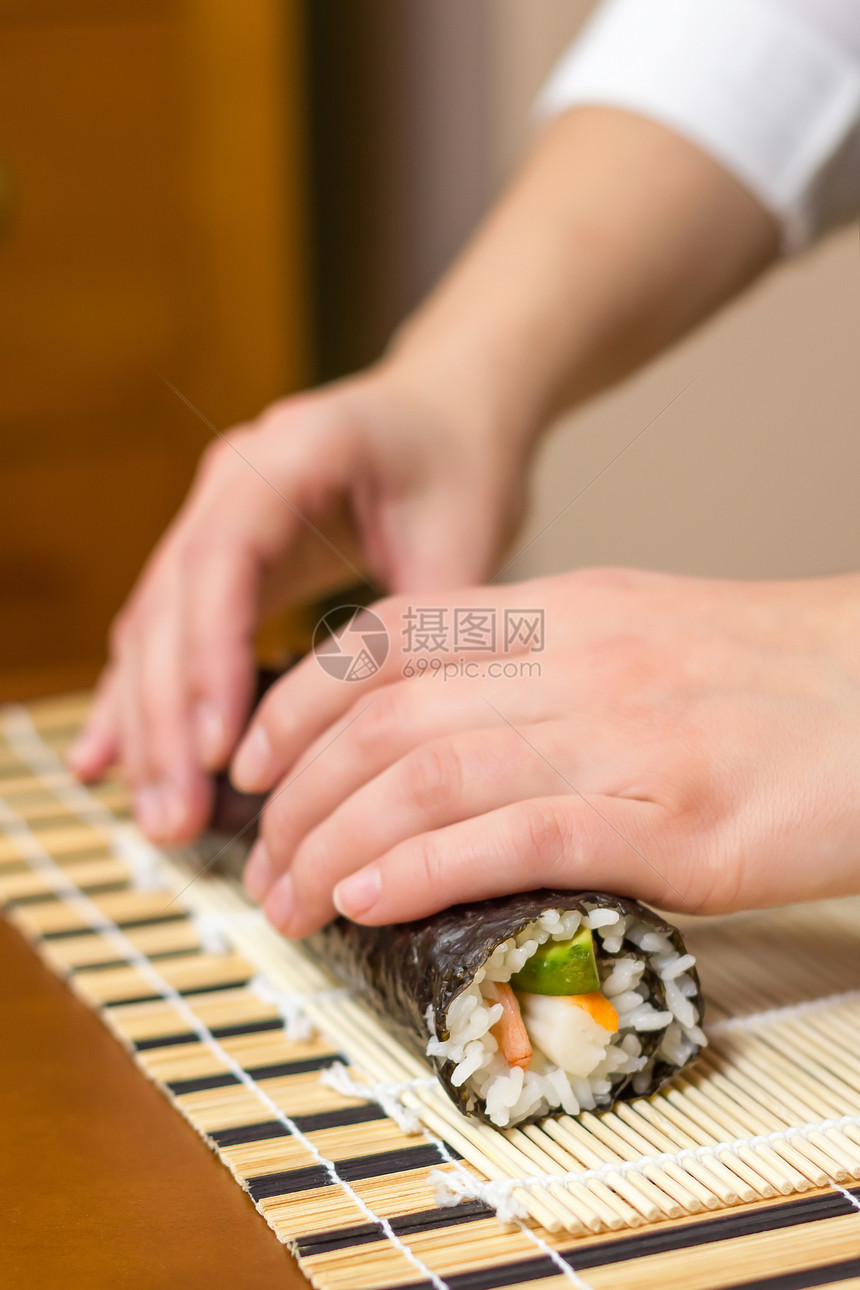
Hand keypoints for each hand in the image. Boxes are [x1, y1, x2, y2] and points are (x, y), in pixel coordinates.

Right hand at [68, 362, 527, 841]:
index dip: (211, 655)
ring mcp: (213, 516)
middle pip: (168, 602)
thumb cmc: (462, 463)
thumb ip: (424, 625)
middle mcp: (231, 480)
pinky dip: (142, 700)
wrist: (448, 411)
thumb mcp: (464, 537)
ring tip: (161, 820)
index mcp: (290, 454)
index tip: (220, 749)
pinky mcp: (217, 558)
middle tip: (177, 817)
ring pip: (152, 627)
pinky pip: (164, 633)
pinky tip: (111, 766)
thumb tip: (387, 740)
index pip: (224, 557)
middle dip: (167, 718)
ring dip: (149, 726)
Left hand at [232, 568, 859, 933]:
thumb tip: (442, 724)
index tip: (252, 761)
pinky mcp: (676, 819)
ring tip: (292, 902)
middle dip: (296, 796)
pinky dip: (424, 869)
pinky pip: (517, 838)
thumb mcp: (643, 634)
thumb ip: (542, 663)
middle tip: (262, 862)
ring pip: (430, 778)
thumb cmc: (775, 680)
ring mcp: (626, 736)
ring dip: (336, 845)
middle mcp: (580, 658)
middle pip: (387, 719)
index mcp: (567, 608)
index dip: (296, 701)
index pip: (389, 639)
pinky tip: (371, 900)